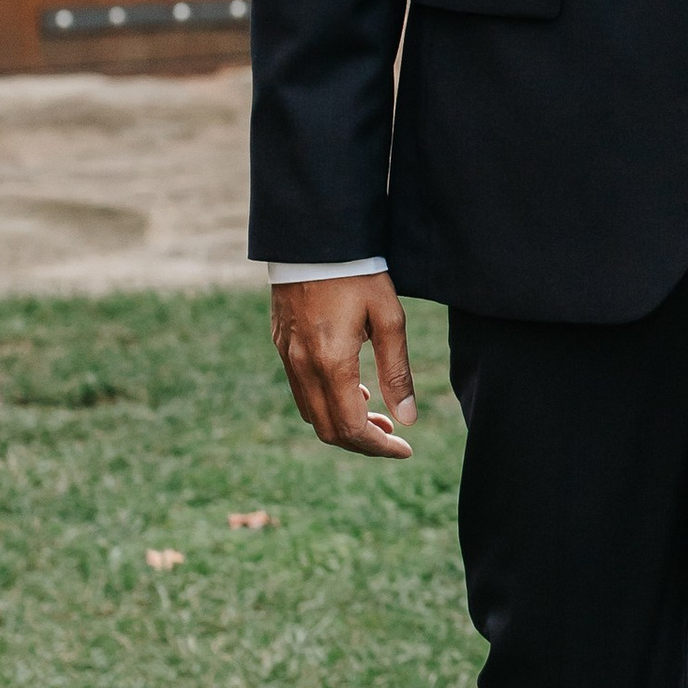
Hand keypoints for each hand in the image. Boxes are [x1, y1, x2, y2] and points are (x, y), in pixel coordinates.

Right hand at [271, 275, 418, 457]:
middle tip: (393, 437)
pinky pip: (300, 392)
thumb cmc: (358, 273)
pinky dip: (325, 404)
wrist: (314, 239)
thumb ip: (396, 371)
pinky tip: (350, 390)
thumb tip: (407, 419)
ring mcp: (287, 357)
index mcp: (332, 363)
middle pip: (329, 430)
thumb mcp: (389, 319)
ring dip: (343, 425)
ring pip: (311, 414)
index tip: (405, 449)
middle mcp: (303, 367)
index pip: (353, 428)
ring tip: (375, 415)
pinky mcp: (281, 346)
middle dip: (363, 442)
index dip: (379, 447)